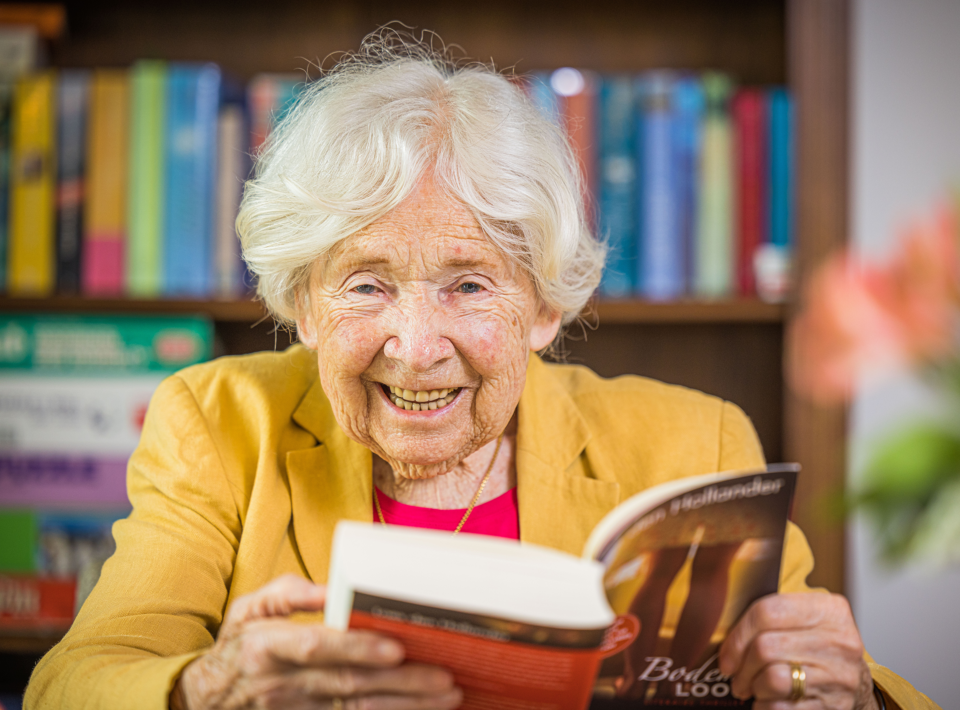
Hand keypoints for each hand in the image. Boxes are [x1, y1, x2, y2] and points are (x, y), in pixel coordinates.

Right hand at [171, 575, 461, 709]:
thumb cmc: (236, 647)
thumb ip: (288, 594)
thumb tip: (331, 588)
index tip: (396, 647)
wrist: (202, 701)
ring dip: (405, 705)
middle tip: (445, 677)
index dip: (357, 649)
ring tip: (447, 696)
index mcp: (268, 646)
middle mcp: (282, 683)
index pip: (317, 647)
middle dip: (401, 682)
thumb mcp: (248, 610)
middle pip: (348, 685)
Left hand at [718, 593, 878, 709]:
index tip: (727, 655)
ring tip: (754, 688)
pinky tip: (767, 703)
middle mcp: (838, 641)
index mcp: (828, 610)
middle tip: (736, 676)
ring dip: (754, 688)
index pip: (767, 612)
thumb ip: (774, 616)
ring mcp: (839, 675)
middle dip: (741, 667)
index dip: (737, 635)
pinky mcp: (834, 706)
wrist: (858, 685)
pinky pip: (781, 708)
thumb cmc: (820, 649)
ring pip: (772, 679)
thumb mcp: (806, 620)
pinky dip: (765, 707)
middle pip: (765, 647)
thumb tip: (724, 631)